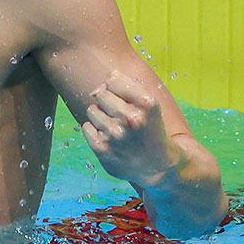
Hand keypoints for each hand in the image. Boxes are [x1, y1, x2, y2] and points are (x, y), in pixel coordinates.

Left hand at [82, 71, 184, 187]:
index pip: (112, 79)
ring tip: (117, 129)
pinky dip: (94, 131)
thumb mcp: (148, 103)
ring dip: (100, 117)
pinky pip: (86, 126)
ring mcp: (116, 134)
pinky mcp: (102, 148)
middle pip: (100, 94)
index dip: (114, 87)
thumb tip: (98, 87)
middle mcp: (132, 118)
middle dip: (107, 102)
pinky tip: (110, 139)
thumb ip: (125, 86)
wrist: (157, 164)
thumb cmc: (149, 127)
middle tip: (120, 116)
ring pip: (91, 110)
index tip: (123, 99)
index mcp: (146, 103)